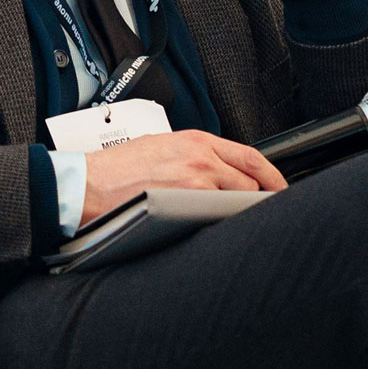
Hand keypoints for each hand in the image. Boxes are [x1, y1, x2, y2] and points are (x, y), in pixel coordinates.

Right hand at [81, 129, 284, 223]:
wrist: (90, 184)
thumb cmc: (116, 168)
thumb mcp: (161, 145)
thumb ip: (192, 153)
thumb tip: (215, 169)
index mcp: (195, 141)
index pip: (250, 156)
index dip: (272, 175)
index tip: (278, 187)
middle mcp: (201, 159)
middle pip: (250, 181)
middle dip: (257, 198)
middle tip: (259, 210)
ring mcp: (196, 183)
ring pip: (236, 201)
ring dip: (238, 212)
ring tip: (235, 221)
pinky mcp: (185, 206)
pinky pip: (218, 217)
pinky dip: (220, 222)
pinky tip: (214, 227)